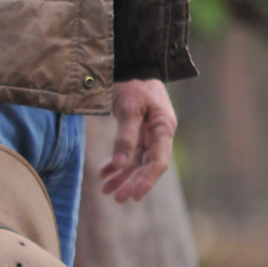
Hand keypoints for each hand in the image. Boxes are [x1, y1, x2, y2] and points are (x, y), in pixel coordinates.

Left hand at [100, 79, 176, 202]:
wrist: (132, 67)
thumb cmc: (134, 85)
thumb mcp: (129, 109)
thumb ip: (126, 136)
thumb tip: (119, 163)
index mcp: (164, 129)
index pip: (158, 162)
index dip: (147, 180)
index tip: (134, 195)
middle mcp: (159, 135)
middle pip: (147, 166)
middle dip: (132, 183)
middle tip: (117, 199)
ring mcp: (149, 135)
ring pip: (136, 162)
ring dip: (122, 177)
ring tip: (106, 191)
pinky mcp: (137, 133)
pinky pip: (128, 154)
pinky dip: (116, 165)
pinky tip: (103, 175)